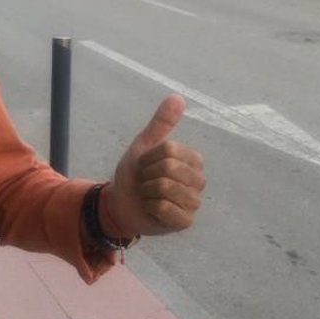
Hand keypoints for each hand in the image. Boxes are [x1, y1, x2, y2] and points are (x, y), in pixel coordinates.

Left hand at [105, 94, 205, 239]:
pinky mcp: (185, 221)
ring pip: (165, 188)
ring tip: (148, 195)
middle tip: (145, 181)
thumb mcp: (143, 145)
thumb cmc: (135, 174)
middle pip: (168, 168)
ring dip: (146, 191)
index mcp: (192, 161)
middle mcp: (198, 181)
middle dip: (147, 174)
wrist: (120, 202)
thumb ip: (161, 123)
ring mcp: (193, 202)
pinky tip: (151, 209)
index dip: (149, 157)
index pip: (169, 150)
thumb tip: (177, 97)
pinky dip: (150, 207)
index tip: (145, 165)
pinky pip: (165, 208)